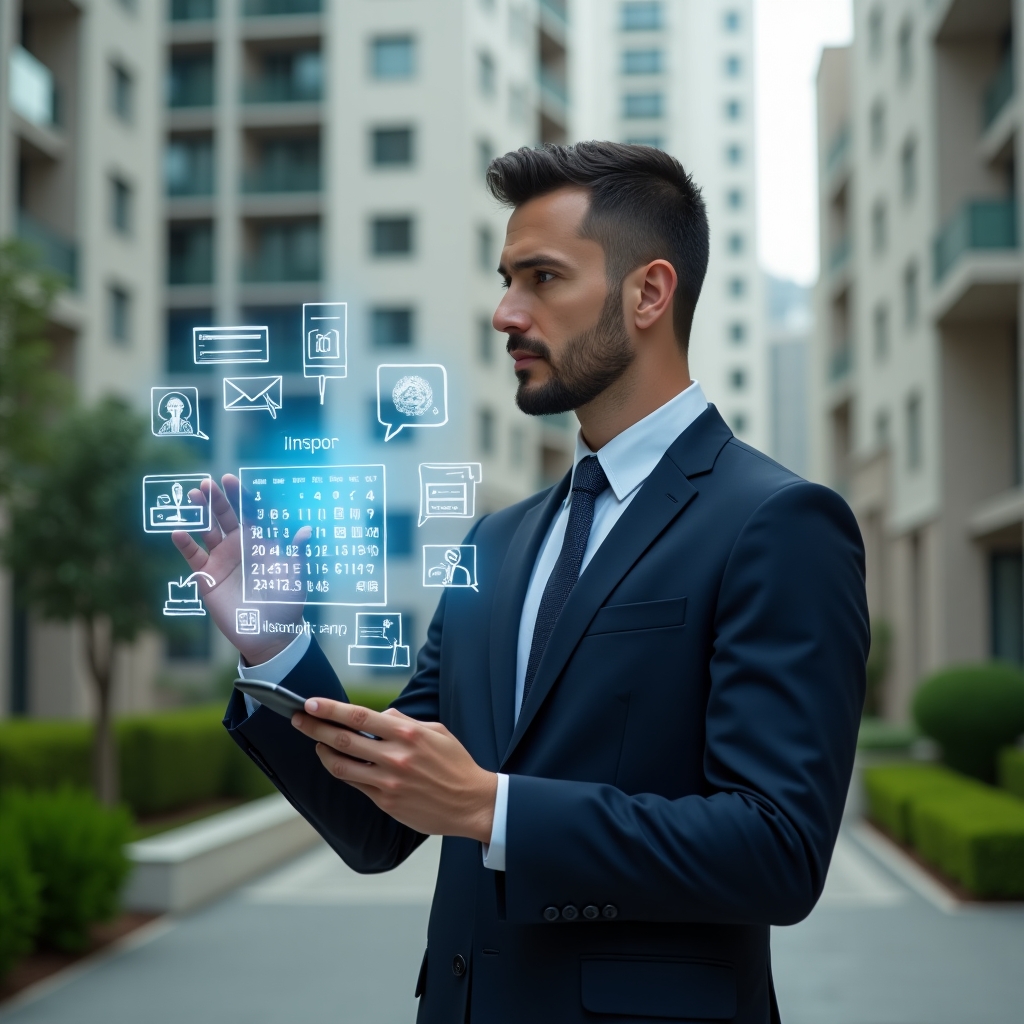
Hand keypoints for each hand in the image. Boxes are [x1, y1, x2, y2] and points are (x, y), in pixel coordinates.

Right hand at [170, 474, 310, 665]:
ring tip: (193, 496)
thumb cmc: (287, 603)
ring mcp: (222, 559)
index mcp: (261, 541)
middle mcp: (239, 545)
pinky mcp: (207, 577)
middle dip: (217, 499)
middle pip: (225, 516)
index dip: (240, 496)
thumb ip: (297, 553)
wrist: (269, 634)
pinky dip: (185, 544)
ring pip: (207, 530)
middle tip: (207, 483)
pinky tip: (179, 532)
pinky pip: (193, 556)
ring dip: (200, 513)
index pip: (249, 512)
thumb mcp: (295, 577)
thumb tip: (306, 531)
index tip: (230, 479)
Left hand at [291, 700, 496, 842]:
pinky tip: (338, 764)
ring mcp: (389, 782)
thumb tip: (382, 716)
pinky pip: (356, 784)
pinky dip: (343, 772)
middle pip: (344, 740)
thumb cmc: (456, 764)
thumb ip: (406, 722)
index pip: (360, 717)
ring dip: (323, 753)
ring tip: (315, 743)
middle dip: (315, 727)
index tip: (311, 703)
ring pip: (343, 766)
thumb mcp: (437, 732)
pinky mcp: (387, 802)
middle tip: (299, 719)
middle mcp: (395, 757)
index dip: (331, 709)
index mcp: (408, 734)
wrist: (472, 803)